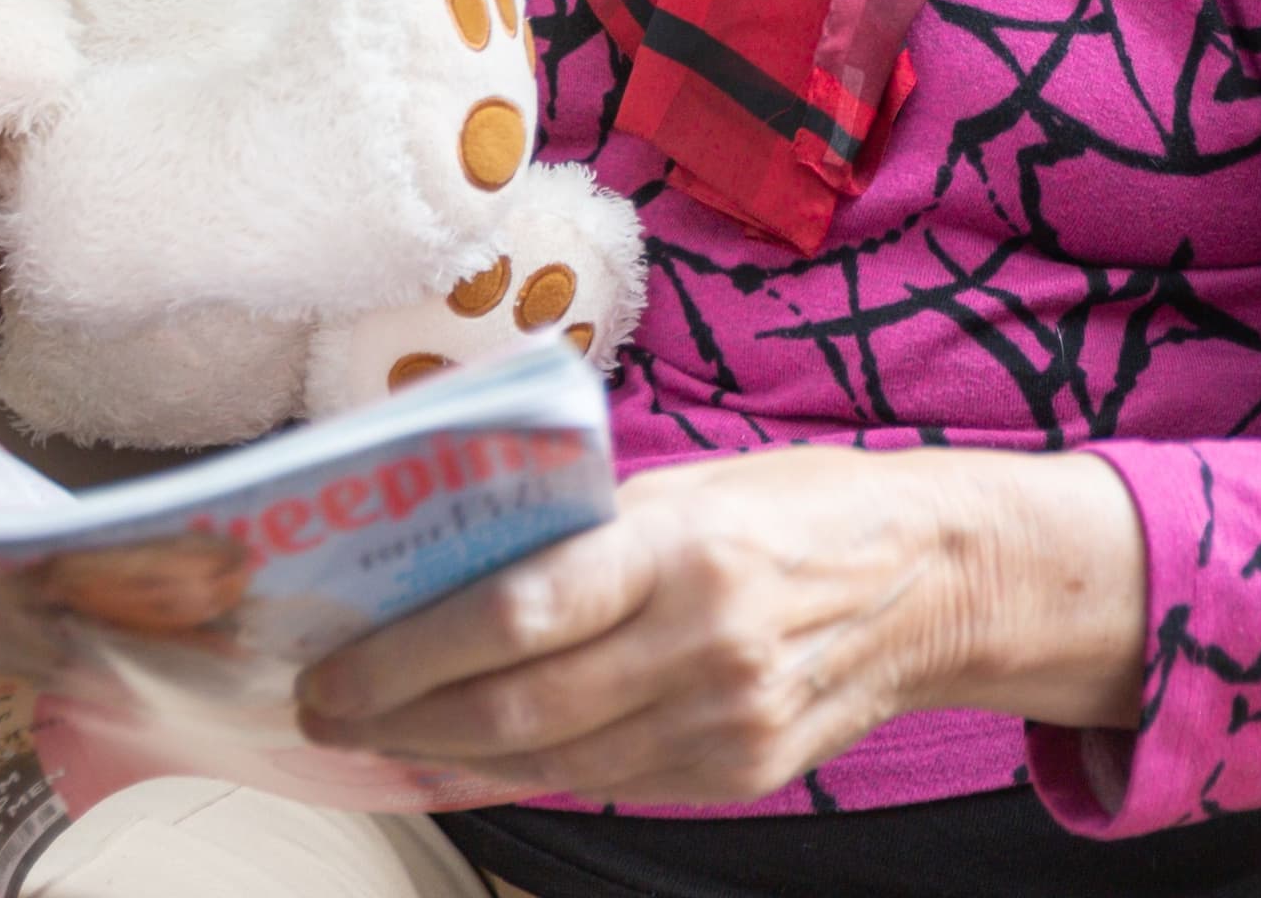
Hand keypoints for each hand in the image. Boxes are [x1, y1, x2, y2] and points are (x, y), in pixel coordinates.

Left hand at [292, 443, 1143, 807]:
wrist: (935, 578)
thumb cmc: (797, 507)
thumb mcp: (687, 482)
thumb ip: (579, 527)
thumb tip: (446, 562)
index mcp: (681, 544)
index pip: (517, 612)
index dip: (405, 655)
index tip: (332, 667)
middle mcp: (701, 642)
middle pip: (514, 707)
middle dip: (398, 718)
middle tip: (325, 711)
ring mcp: (721, 721)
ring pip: (547, 760)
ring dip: (444, 754)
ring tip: (380, 731)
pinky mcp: (735, 772)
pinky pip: (602, 778)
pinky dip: (525, 768)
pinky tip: (472, 752)